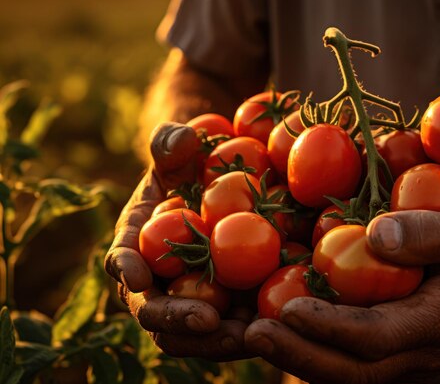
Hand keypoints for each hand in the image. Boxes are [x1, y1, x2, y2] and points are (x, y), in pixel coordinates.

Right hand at [105, 122, 249, 359]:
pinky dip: (249, 333)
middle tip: (207, 321)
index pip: (123, 258)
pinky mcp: (227, 308)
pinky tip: (275, 328)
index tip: (137, 276)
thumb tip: (182, 139)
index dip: (126, 269)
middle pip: (156, 312)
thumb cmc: (190, 167)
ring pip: (192, 335)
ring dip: (215, 341)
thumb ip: (171, 141)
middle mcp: (159, 281)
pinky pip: (233, 329)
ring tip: (246, 336)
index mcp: (138, 244)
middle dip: (177, 320)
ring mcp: (192, 299)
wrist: (214, 190)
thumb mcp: (179, 149)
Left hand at [245, 210, 439, 383]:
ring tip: (250, 335)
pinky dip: (309, 352)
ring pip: (343, 374)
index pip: (377, 337)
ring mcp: (403, 361)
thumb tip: (374, 235)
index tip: (288, 307)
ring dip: (296, 358)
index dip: (331, 327)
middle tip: (251, 332)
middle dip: (298, 354)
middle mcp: (415, 354)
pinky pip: (346, 362)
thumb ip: (429, 233)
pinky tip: (279, 331)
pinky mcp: (392, 354)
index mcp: (436, 323)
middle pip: (350, 371)